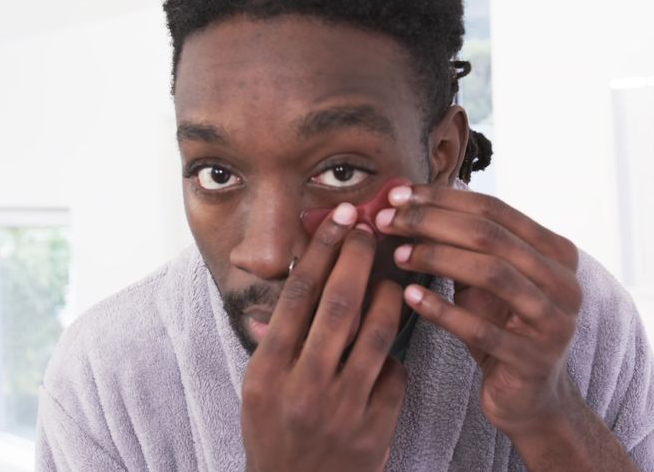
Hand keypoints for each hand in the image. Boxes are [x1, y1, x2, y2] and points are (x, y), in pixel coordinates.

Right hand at [242, 203, 406, 471]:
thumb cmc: (273, 434)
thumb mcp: (258, 389)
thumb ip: (275, 338)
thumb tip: (295, 278)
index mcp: (268, 373)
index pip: (299, 295)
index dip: (323, 250)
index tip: (340, 219)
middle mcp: (304, 388)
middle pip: (340, 304)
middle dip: (358, 258)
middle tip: (369, 230)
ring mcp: (343, 411)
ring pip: (377, 334)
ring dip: (389, 298)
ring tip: (391, 281)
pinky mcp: (375, 431)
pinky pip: (395, 375)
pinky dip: (393, 356)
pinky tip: (388, 347)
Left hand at [374, 184, 582, 437]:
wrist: (528, 397)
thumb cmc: (501, 327)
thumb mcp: (487, 280)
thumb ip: (462, 243)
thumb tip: (409, 198)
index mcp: (557, 253)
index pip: (495, 209)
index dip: (443, 198)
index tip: (398, 194)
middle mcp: (564, 283)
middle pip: (491, 236)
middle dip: (432, 222)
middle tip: (388, 220)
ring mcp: (554, 322)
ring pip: (491, 274)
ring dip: (437, 258)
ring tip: (398, 254)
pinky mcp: (532, 361)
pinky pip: (481, 329)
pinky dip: (442, 310)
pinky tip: (410, 298)